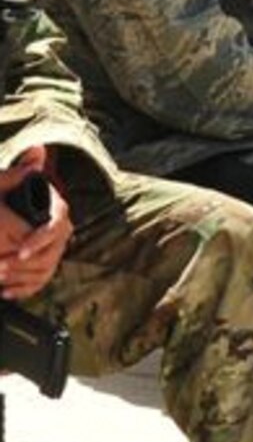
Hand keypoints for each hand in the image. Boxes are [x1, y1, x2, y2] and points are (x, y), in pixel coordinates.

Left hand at [0, 149, 70, 300]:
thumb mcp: (1, 184)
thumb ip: (18, 171)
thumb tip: (37, 150)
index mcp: (54, 208)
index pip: (57, 226)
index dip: (40, 240)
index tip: (19, 250)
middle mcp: (57, 229)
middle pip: (54, 253)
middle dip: (26, 264)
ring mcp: (50, 249)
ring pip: (46, 270)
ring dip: (22, 278)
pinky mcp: (39, 265)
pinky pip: (39, 282)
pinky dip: (24, 289)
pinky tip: (5, 291)